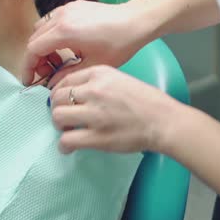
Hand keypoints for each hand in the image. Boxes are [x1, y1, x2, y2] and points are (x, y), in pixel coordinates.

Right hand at [22, 0, 151, 88]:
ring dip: (43, 45)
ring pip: (41, 28)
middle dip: (36, 58)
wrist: (136, 21)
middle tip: (47, 74)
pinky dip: (52, 35)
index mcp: (64, 31)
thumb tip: (51, 84)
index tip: (29, 80)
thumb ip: (67, 75)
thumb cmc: (118, 43)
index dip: (28, 66)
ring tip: (58, 61)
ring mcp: (66, 9)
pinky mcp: (73, 6)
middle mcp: (61, 17)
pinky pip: (52, 20)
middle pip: (34, 39)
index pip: (33, 49)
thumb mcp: (92, 65)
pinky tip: (66, 46)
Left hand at [48, 65, 181, 154]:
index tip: (60, 100)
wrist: (163, 120)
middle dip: (56, 108)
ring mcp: (94, 114)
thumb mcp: (119, 79)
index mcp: (99, 73)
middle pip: (57, 97)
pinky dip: (64, 145)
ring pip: (58, 116)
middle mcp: (93, 91)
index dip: (58, 92)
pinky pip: (67, 140)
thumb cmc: (146, 101)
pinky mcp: (97, 137)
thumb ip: (97, 83)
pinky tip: (69, 146)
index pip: (65, 80)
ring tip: (67, 130)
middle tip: (64, 116)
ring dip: (59, 125)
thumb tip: (75, 94)